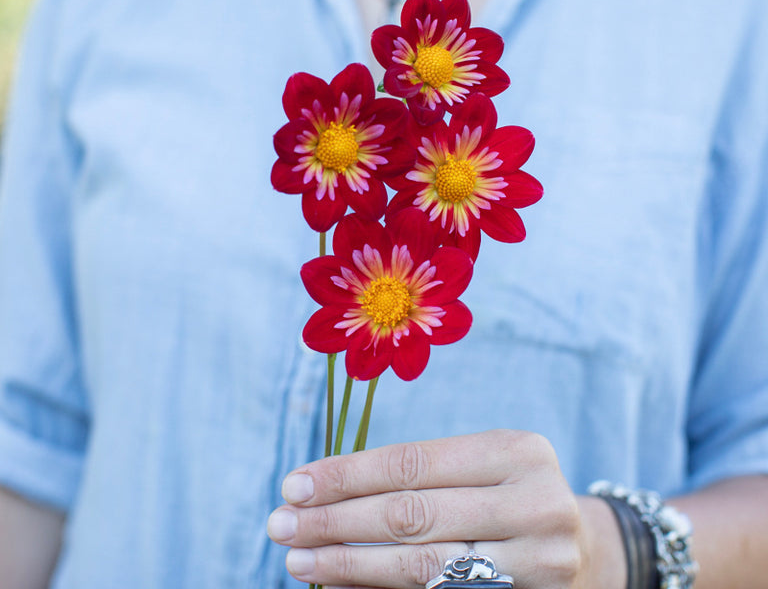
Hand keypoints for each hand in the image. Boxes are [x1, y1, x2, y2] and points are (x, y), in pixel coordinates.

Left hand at [267, 429, 624, 588]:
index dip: (348, 474)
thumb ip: (419, 477)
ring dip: (350, 564)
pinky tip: (344, 587)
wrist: (585, 548)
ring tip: (299, 561)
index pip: (412, 462)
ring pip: (423, 566)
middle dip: (337, 520)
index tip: (295, 484)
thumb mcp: (481, 467)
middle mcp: (533, 499)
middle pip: (412, 514)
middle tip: (280, 525)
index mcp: (513, 449)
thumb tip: (325, 492)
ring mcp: (540, 558)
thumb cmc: (509, 495)